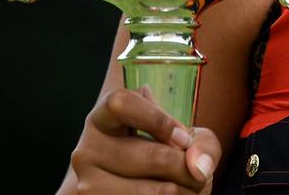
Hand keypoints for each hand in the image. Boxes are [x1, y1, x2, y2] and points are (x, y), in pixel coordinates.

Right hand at [68, 85, 220, 193]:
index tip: (183, 137)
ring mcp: (89, 185)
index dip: (159, 119)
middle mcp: (87, 151)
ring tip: (189, 186)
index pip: (120, 103)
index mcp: (102, 119)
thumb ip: (201, 142)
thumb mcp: (183, 137)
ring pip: (158, 191)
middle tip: (198, 171)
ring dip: (187, 190)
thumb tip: (199, 167)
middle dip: (188, 166)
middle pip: (153, 156)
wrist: (137, 190)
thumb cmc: (162, 156)